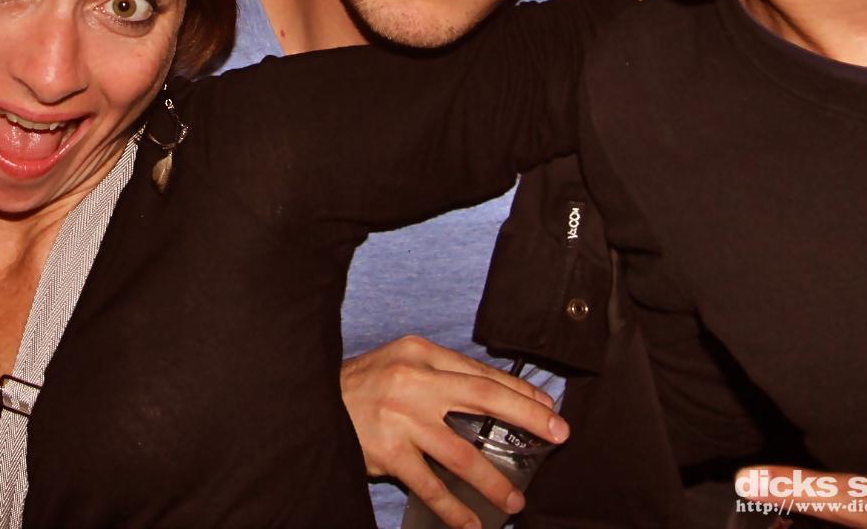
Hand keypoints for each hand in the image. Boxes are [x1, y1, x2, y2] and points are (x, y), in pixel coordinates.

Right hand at [341, 335, 567, 528]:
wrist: (307, 401)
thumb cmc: (359, 386)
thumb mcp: (399, 364)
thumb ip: (438, 375)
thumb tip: (490, 397)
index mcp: (420, 354)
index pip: (480, 372)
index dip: (519, 391)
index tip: (548, 407)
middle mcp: (413, 381)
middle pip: (483, 399)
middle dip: (527, 417)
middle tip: (559, 434)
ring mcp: (400, 417)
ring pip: (461, 452)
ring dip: (493, 479)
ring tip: (515, 499)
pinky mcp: (387, 451)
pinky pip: (430, 485)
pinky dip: (454, 509)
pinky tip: (471, 524)